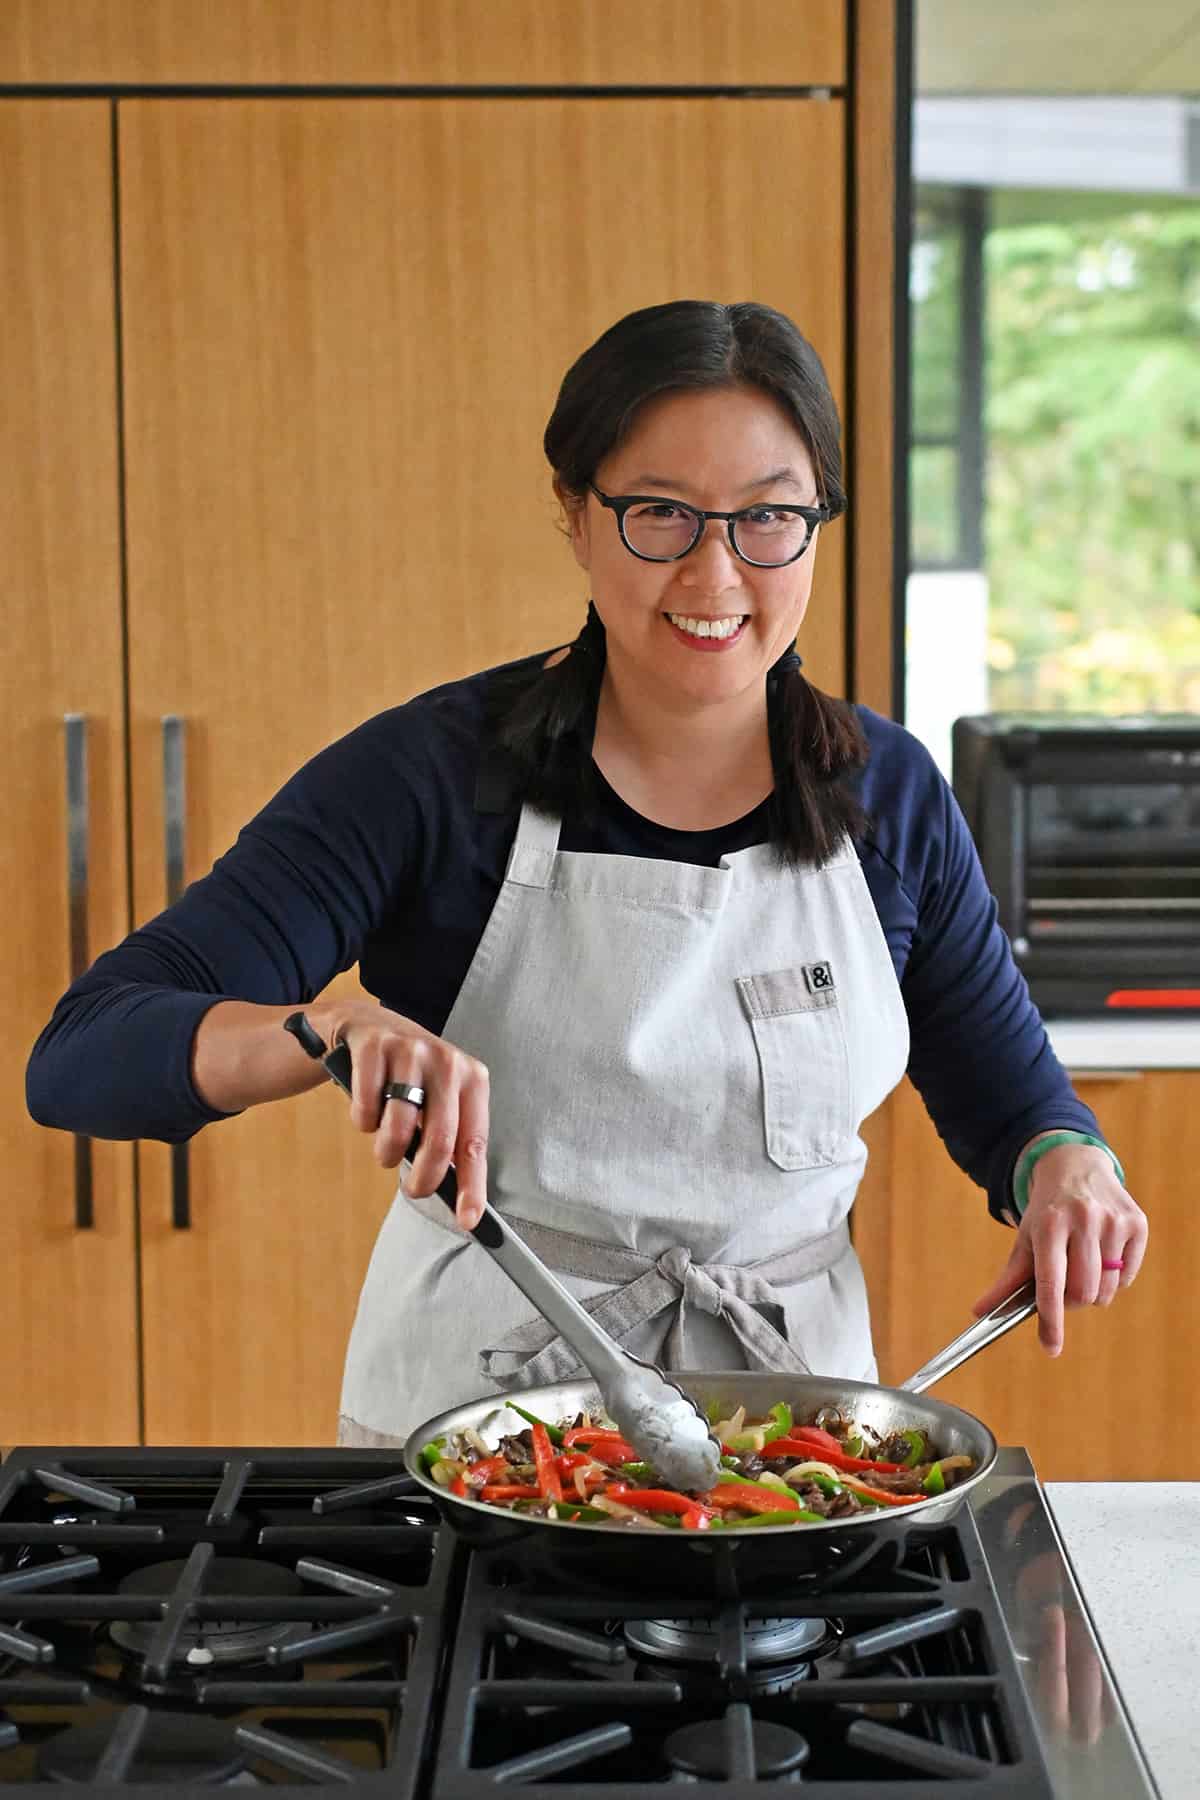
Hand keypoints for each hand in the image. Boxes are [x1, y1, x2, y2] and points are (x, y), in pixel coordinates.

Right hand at [313, 998, 488, 1228]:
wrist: (370, 1025)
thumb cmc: (412, 1077)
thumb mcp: (442, 1098)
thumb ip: (451, 1138)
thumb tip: (460, 1199)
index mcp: (472, 1079)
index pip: (475, 1142)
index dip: (472, 1186)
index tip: (467, 1219)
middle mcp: (447, 1061)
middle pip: (439, 1140)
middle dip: (424, 1180)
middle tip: (415, 1190)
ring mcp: (410, 1051)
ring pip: (398, 1129)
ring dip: (387, 1152)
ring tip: (387, 1145)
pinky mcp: (374, 1048)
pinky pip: (366, 1110)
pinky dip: (363, 1122)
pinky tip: (368, 1110)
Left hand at [971, 1140, 1146, 1354]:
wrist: (1075, 1165)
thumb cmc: (1046, 1211)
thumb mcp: (1024, 1237)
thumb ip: (1006, 1279)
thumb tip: (979, 1313)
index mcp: (1049, 1224)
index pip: (1050, 1283)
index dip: (1051, 1320)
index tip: (1051, 1348)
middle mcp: (1083, 1219)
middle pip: (1082, 1293)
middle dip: (1070, 1303)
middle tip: (1063, 1289)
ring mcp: (1113, 1220)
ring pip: (1107, 1290)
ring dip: (1092, 1293)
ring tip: (1081, 1268)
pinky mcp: (1137, 1222)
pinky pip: (1127, 1277)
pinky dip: (1115, 1279)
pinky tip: (1102, 1255)